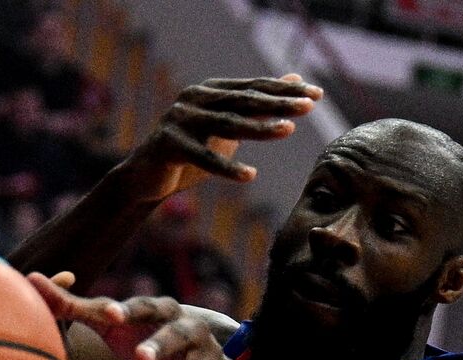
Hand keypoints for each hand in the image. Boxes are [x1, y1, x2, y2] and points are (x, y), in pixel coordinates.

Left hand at [31, 272, 239, 359]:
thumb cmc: (138, 337)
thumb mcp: (110, 324)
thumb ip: (73, 306)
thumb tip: (33, 280)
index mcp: (163, 310)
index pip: (148, 305)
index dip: (130, 309)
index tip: (110, 315)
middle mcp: (193, 329)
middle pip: (181, 336)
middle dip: (161, 347)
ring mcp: (213, 356)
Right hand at [116, 74, 322, 202]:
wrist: (146, 177)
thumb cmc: (191, 152)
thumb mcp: (227, 126)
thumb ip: (257, 104)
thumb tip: (293, 78)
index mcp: (210, 91)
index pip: (254, 87)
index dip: (285, 90)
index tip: (316, 95)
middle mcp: (194, 99)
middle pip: (243, 100)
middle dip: (278, 103)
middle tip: (309, 106)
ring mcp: (179, 120)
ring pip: (226, 124)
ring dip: (258, 128)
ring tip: (287, 130)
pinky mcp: (168, 145)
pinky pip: (202, 157)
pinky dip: (226, 167)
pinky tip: (249, 175)